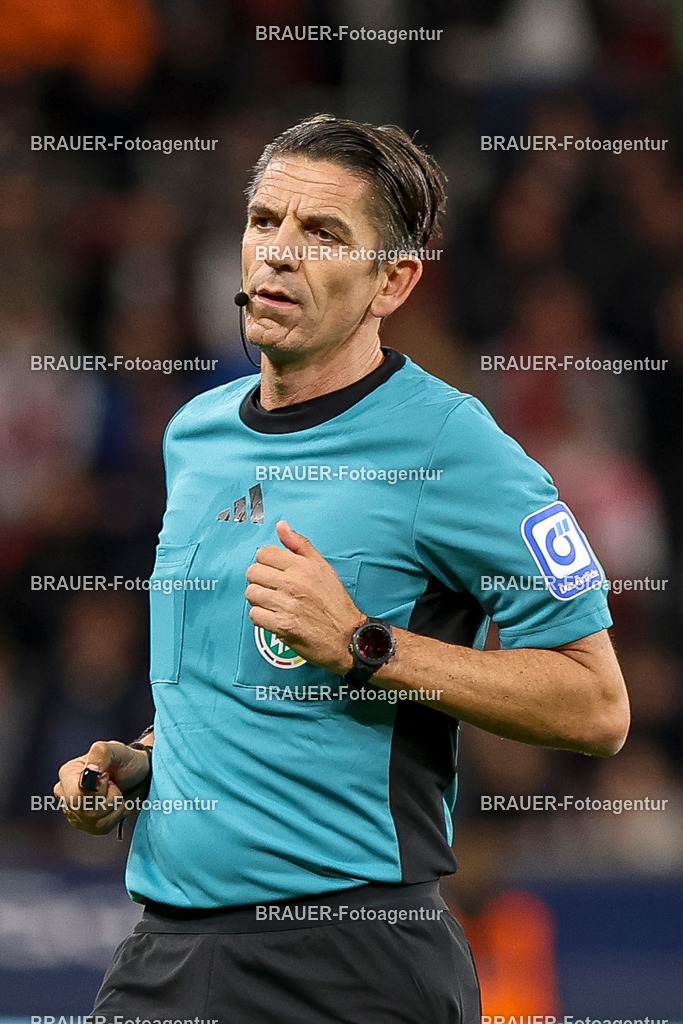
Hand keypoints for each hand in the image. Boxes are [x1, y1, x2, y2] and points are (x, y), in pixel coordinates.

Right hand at [54, 740, 150, 834]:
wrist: (138, 774)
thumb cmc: (126, 760)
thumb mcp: (116, 749)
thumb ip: (101, 753)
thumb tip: (90, 770)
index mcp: (67, 773)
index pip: (76, 797)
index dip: (98, 792)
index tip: (108, 778)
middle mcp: (65, 793)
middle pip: (87, 812)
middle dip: (109, 800)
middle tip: (115, 785)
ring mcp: (74, 811)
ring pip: (94, 822)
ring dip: (114, 808)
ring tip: (116, 793)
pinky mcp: (85, 824)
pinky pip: (100, 828)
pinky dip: (114, 817)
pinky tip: (116, 804)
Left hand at [245, 520, 360, 674]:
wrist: (347, 637)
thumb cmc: (336, 603)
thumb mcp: (323, 566)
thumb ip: (300, 544)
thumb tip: (281, 526)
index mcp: (302, 565)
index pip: (263, 553)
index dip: (266, 563)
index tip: (273, 572)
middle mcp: (292, 582)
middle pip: (253, 572)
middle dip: (260, 580)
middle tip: (272, 589)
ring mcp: (285, 604)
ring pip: (251, 593)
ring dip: (260, 600)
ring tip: (274, 603)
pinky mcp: (281, 625)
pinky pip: (255, 615)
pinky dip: (262, 618)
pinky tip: (274, 617)